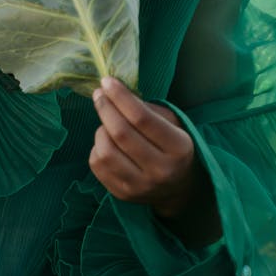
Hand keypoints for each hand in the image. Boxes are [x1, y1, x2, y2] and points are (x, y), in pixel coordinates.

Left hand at [90, 77, 195, 217]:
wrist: (178, 188)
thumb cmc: (173, 146)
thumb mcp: (172, 123)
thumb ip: (147, 108)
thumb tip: (114, 91)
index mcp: (178, 148)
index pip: (142, 118)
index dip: (121, 97)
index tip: (107, 81)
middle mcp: (161, 170)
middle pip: (121, 133)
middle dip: (105, 108)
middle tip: (98, 93)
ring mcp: (140, 186)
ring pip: (105, 151)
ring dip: (101, 129)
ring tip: (107, 122)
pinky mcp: (122, 194)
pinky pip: (97, 164)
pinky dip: (97, 147)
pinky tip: (107, 141)